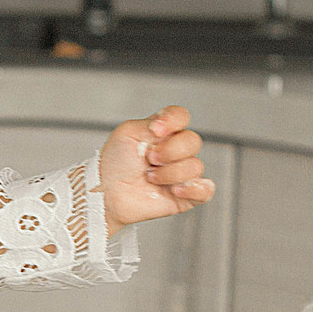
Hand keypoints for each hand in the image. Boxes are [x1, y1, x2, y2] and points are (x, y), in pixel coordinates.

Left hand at [99, 105, 214, 225]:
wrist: (106, 193)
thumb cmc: (115, 163)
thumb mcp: (127, 133)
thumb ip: (151, 122)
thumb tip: (167, 126)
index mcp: (163, 132)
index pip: (181, 117)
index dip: (172, 121)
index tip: (155, 130)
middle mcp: (176, 150)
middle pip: (192, 141)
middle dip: (169, 151)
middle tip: (149, 159)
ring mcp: (182, 172)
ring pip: (195, 166)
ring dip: (169, 173)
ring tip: (150, 178)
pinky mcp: (186, 195)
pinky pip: (206, 190)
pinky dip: (193, 189)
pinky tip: (175, 190)